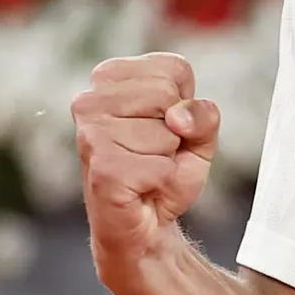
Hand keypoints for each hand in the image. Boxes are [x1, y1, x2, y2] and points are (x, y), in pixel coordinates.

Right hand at [73, 53, 220, 263]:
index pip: (175, 70)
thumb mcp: (199, 134)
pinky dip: (162, 181)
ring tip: (146, 169)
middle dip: (175, 131)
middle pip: (167, 95)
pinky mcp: (101, 168)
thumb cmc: (164, 170)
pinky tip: (141, 187)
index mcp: (111, 77)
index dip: (185, 103)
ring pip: (165, 133)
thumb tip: (176, 117)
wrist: (145, 224)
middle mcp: (91, 100)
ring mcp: (91, 134)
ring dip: (166, 159)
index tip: (164, 125)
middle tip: (154, 152)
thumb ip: (203, 113)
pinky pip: (160, 168)